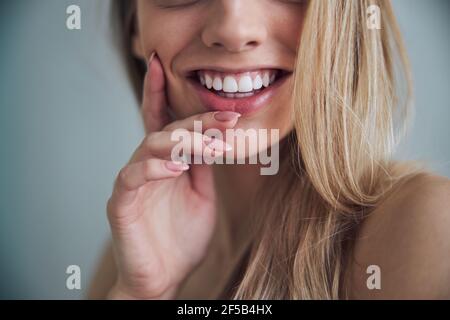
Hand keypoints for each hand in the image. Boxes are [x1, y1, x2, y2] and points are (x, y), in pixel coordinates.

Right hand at [106, 54, 239, 298]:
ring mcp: (131, 183)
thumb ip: (203, 166)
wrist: (165, 278)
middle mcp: (146, 166)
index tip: (218, 99)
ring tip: (209, 145)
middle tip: (228, 120)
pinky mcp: (121, 204)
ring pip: (149, 146)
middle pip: (167, 130)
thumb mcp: (202, 194)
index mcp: (165, 162)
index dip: (179, 99)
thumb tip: (217, 136)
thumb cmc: (182, 237)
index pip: (169, 123)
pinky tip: (176, 167)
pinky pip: (132, 177)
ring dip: (181, 141)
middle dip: (198, 122)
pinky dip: (154, 168)